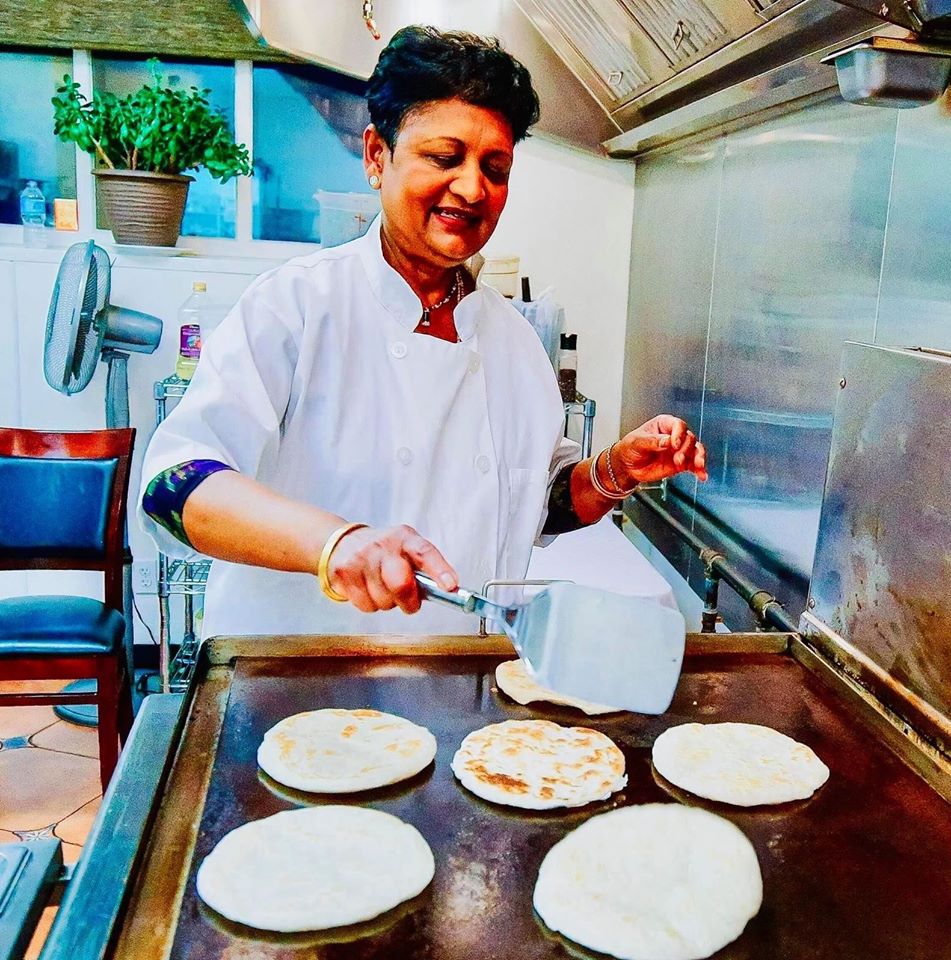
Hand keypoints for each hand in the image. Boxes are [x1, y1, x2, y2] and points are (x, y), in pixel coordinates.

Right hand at [327, 524, 457, 613]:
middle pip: (400, 583)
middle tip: (410, 602)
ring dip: (387, 602)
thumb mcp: (406, 550)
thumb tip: (447, 593)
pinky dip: (370, 604)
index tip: (450, 586)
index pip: (424, 552)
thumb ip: (424, 570)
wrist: (342, 543)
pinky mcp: (343, 572)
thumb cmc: (385, 553)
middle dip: (408, 600)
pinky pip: (365, 605)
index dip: (439, 570)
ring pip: (383, 600)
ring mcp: (360, 558)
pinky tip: (367, 589)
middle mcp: (382, 545)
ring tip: (382, 587)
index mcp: (404, 538)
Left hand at [613, 415, 707, 485]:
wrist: (627, 466)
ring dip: (698, 458)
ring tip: (698, 466)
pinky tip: (702, 476)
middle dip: (686, 449)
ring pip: (696, 450)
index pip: (678, 425)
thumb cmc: (630, 448)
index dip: (679, 434)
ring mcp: (679, 450)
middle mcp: (674, 435)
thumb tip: (667, 441)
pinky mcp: (681, 463)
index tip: (674, 444)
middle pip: (689, 438)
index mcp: (663, 424)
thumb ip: (652, 441)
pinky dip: (699, 470)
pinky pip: (693, 465)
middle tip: (677, 459)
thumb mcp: (636, 442)